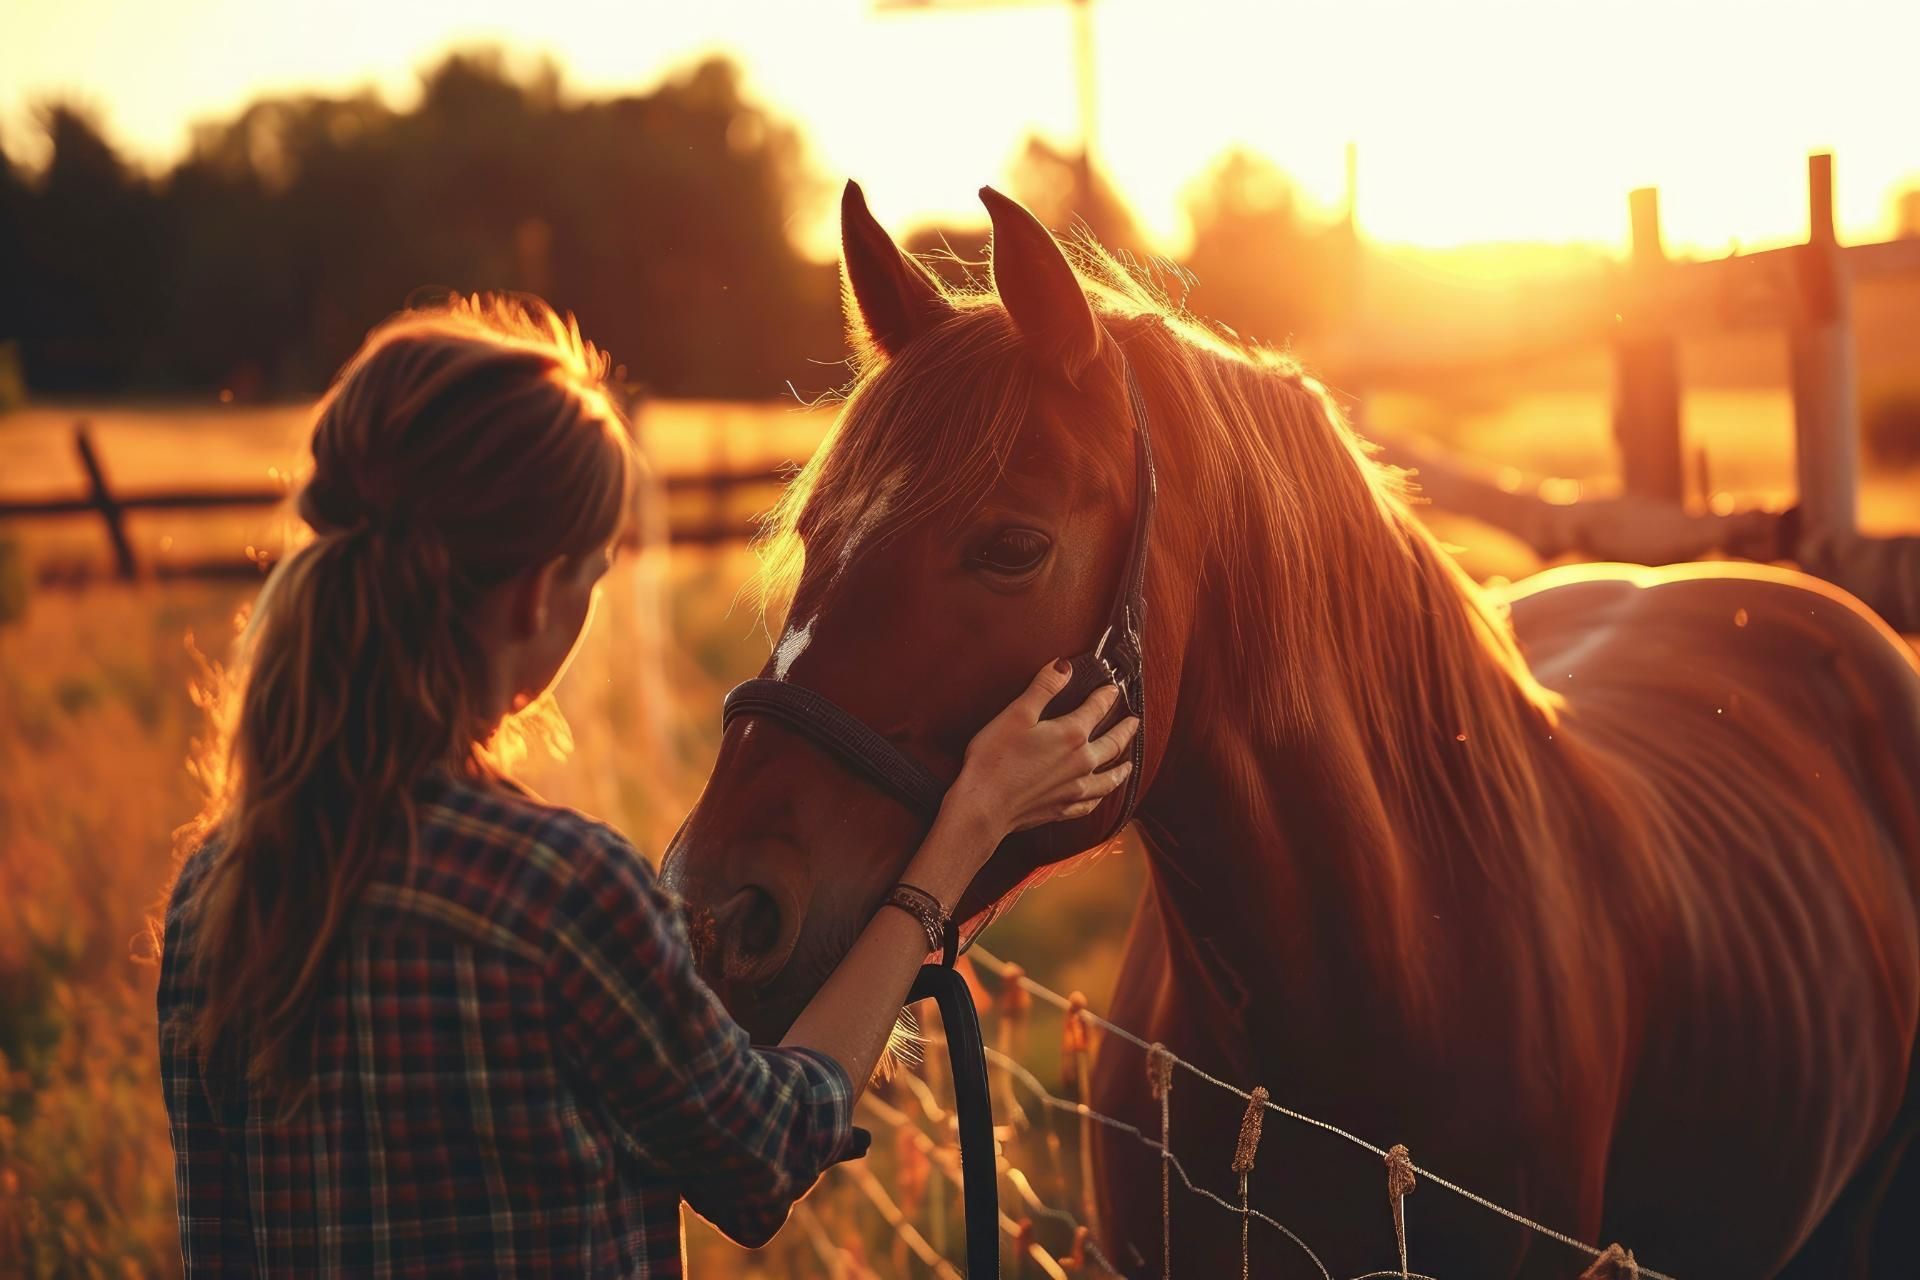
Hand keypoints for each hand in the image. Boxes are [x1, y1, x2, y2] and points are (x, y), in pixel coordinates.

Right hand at [946, 659, 1139, 842]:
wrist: (984, 806)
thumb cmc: (995, 759)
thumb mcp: (1016, 714)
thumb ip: (1043, 688)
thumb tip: (1064, 666)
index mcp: (1071, 735)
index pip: (1097, 708)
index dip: (1106, 696)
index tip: (1112, 689)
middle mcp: (1081, 762)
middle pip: (1113, 743)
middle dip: (1125, 730)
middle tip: (1134, 722)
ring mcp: (1076, 789)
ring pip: (1110, 778)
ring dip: (1121, 768)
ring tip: (1129, 764)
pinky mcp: (1065, 809)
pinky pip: (1093, 804)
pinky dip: (1102, 797)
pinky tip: (1101, 796)